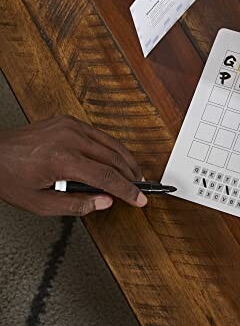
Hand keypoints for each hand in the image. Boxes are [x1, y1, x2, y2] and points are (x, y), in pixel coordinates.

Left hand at [0, 115, 146, 215]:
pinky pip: (100, 135)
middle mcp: (70, 138)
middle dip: (131, 175)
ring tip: (133, 175)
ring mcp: (71, 126)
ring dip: (126, 161)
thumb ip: (77, 205)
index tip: (139, 198)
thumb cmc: (10, 177)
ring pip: (112, 144)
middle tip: (140, 189)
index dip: (127, 190)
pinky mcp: (70, 121)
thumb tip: (105, 202)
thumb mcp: (40, 203)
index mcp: (63, 160)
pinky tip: (117, 158)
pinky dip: (113, 148)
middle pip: (114, 158)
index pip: (107, 176)